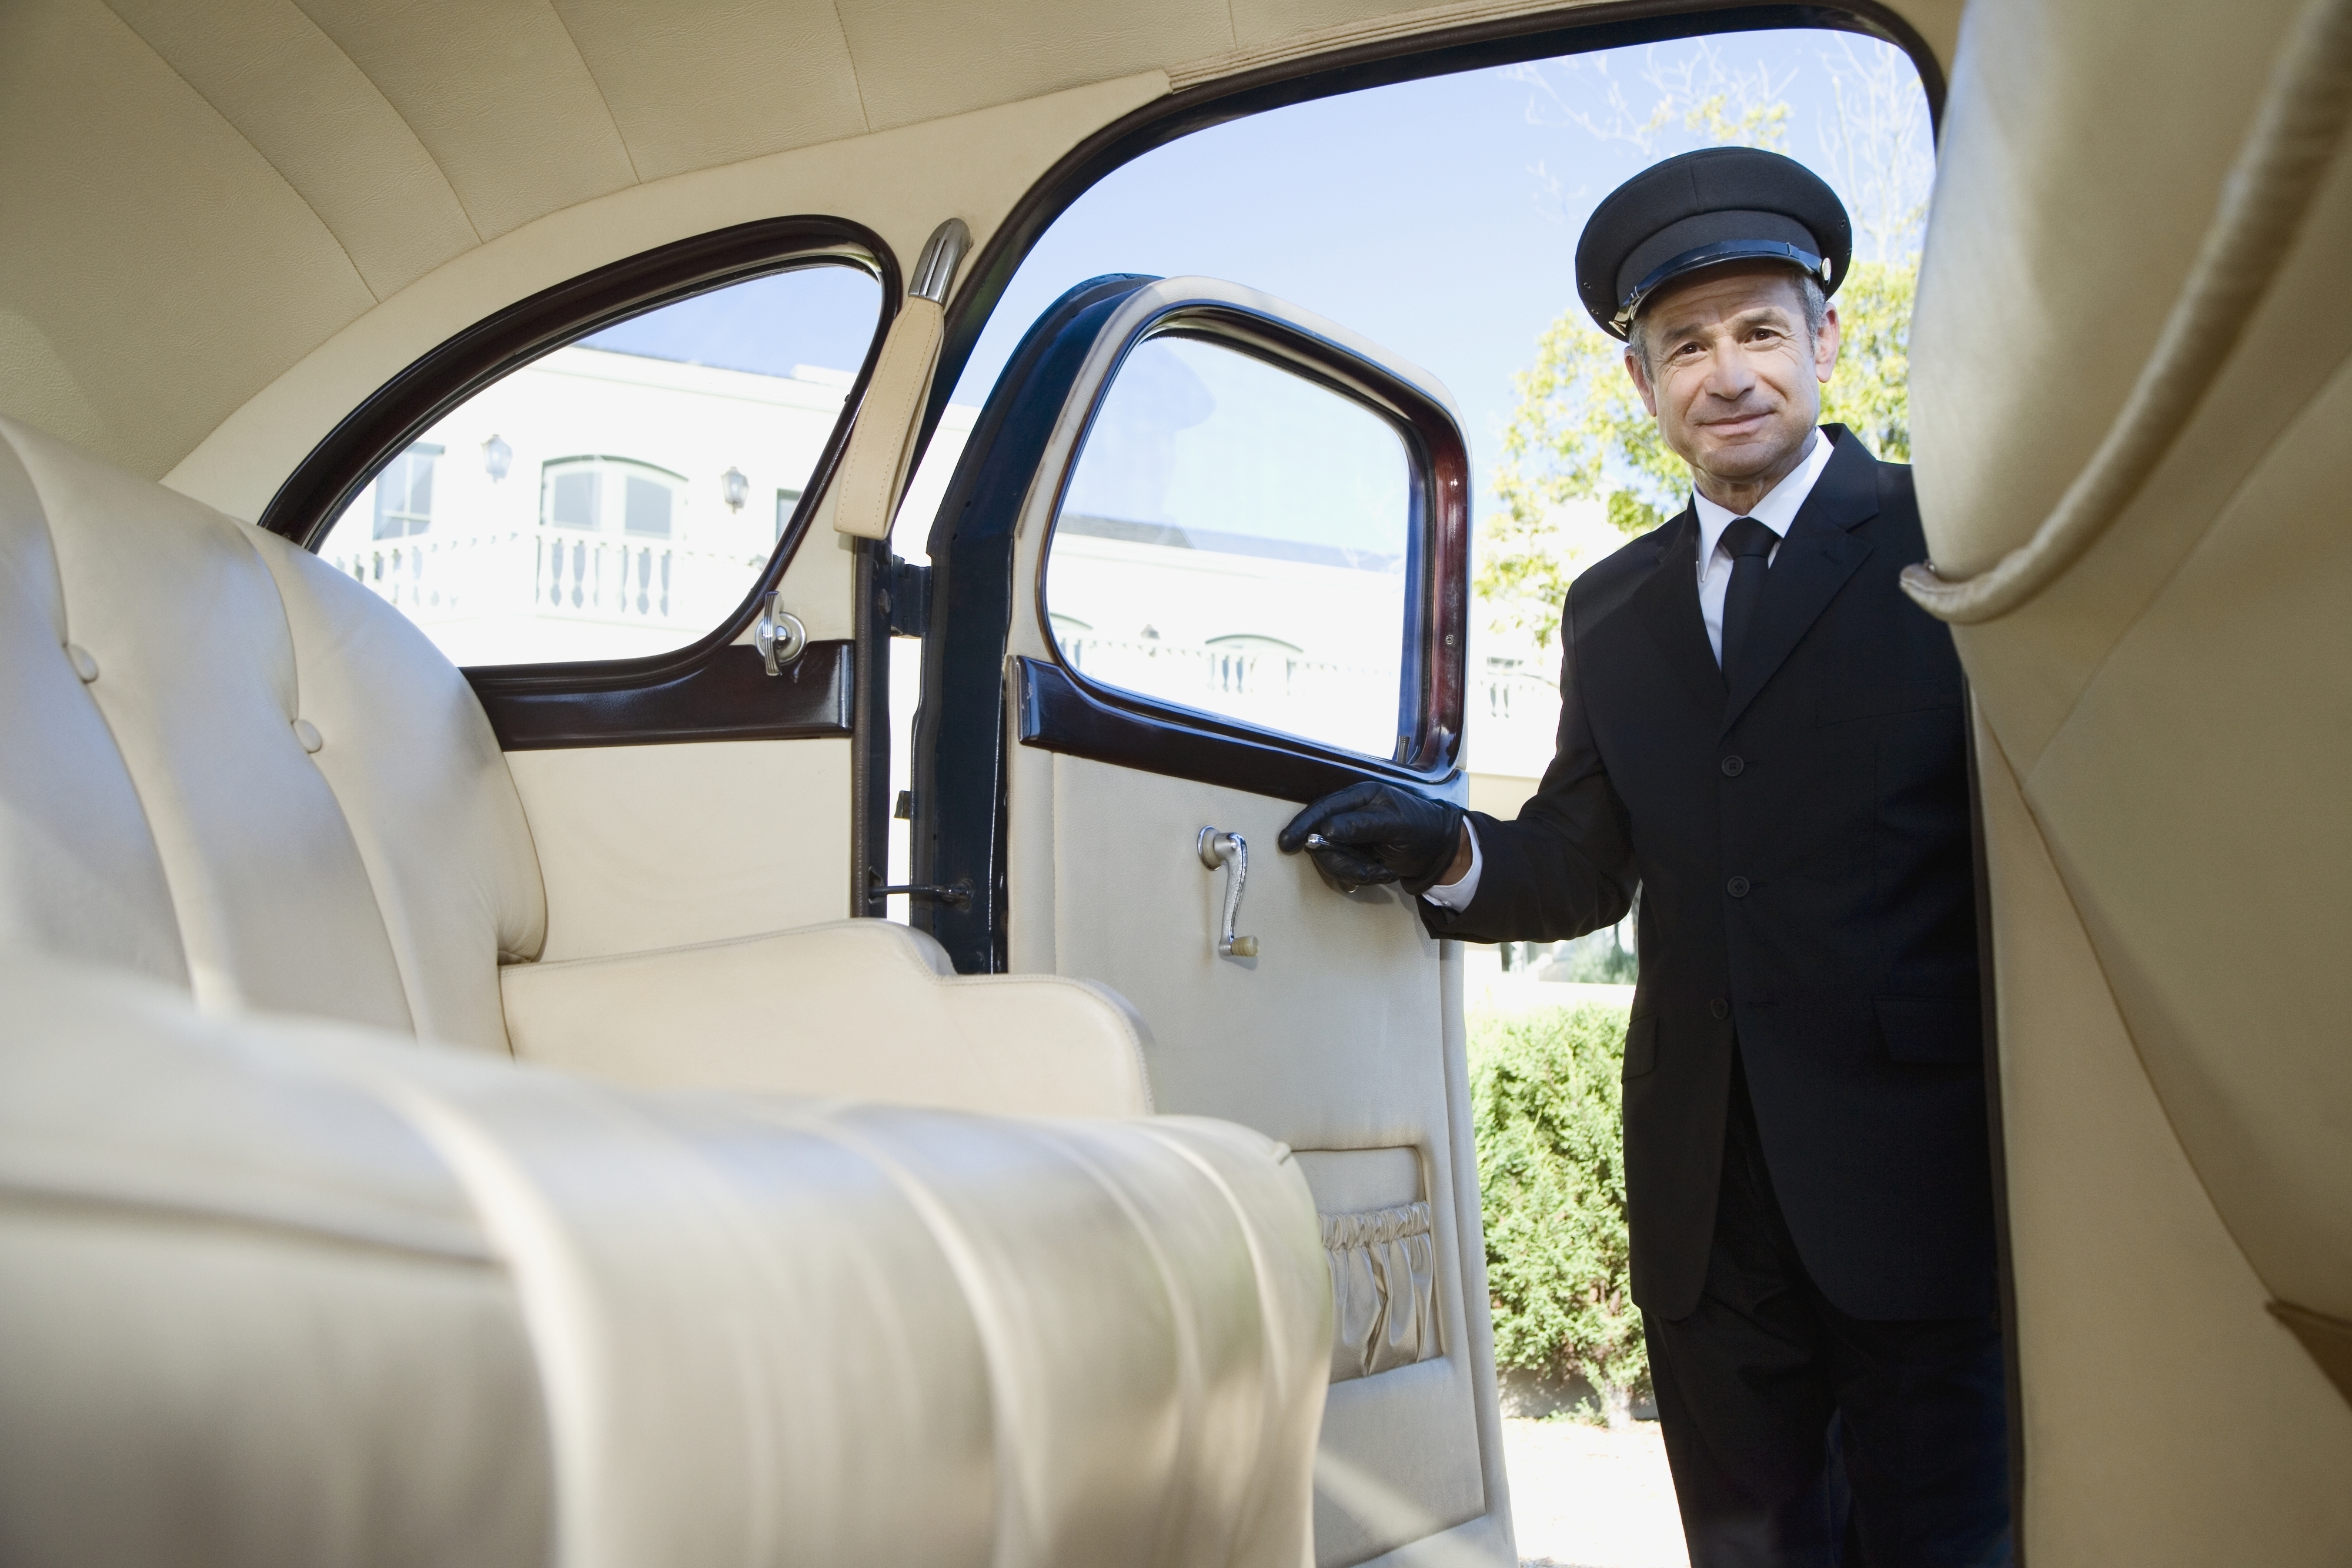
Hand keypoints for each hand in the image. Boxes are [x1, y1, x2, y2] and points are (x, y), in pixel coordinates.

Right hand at [1279, 781, 1464, 890]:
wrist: (1439, 851)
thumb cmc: (1422, 829)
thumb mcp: (1395, 825)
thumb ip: (1362, 826)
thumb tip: (1326, 830)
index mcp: (1359, 797)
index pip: (1322, 809)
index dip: (1303, 826)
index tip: (1287, 844)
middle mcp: (1350, 814)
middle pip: (1323, 840)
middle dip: (1342, 862)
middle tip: (1366, 874)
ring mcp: (1351, 835)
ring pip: (1333, 858)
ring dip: (1355, 872)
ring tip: (1382, 872)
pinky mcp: (1355, 853)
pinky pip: (1345, 869)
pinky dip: (1362, 876)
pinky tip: (1381, 873)